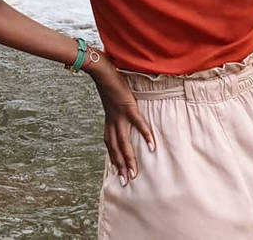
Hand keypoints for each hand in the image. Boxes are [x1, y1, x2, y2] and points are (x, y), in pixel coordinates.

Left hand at [86, 55, 154, 184]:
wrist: (100, 69)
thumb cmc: (108, 83)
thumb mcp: (112, 100)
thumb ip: (117, 109)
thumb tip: (122, 111)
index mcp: (109, 120)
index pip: (110, 144)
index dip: (113, 158)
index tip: (117, 173)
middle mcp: (113, 120)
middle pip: (116, 148)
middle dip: (120, 165)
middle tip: (126, 182)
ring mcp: (119, 115)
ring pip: (124, 141)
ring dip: (129, 158)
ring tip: (135, 173)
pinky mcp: (127, 106)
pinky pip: (138, 123)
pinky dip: (145, 134)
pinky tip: (152, 146)